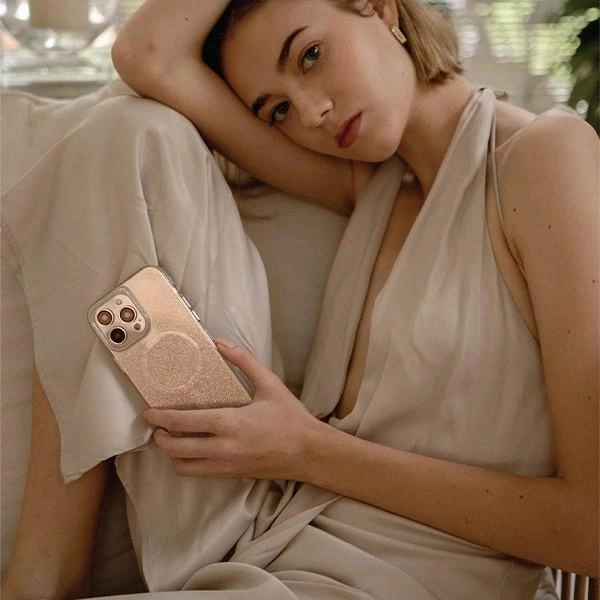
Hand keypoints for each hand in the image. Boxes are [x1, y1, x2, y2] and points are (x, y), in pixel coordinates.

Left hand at [144, 340, 323, 480]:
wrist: (310, 452)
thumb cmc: (290, 417)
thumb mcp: (269, 383)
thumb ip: (244, 361)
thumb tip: (221, 343)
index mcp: (229, 423)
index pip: (183, 422)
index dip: (160, 417)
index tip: (149, 411)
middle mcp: (222, 448)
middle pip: (175, 450)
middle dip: (160, 438)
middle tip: (157, 426)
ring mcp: (225, 466)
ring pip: (183, 467)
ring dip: (172, 454)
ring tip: (172, 439)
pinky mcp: (232, 475)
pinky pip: (199, 473)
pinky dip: (188, 463)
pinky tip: (193, 449)